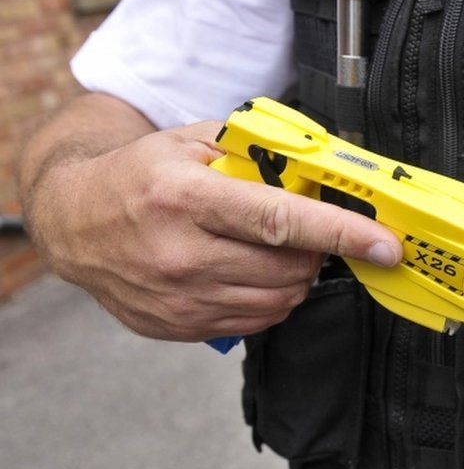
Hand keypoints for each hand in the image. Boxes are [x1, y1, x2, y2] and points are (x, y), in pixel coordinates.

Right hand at [30, 120, 401, 341]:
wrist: (72, 219)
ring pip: (278, 301)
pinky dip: (270, 299)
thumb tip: (323, 170)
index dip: (342, 234)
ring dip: (297, 278)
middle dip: (318, 252)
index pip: (281, 220)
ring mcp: (178, 297)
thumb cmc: (140, 175)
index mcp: (186, 198)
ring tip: (279, 251)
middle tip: (311, 232)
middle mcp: (181, 253)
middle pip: (288, 268)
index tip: (384, 245)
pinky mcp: (177, 326)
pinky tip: (251, 272)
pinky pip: (253, 322)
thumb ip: (256, 153)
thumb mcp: (192, 142)